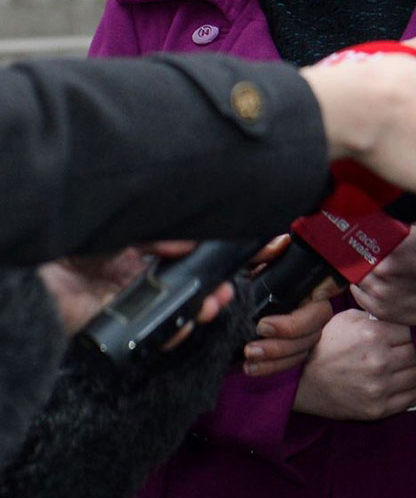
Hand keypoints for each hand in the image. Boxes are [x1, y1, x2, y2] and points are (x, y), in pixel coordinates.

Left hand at [38, 242, 233, 337]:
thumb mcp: (123, 232)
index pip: (181, 265)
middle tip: (225, 290)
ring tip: (214, 304)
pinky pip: (152, 337)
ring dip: (199, 313)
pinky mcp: (119, 332)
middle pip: (183, 294)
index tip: (228, 265)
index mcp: (138, 259)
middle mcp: (138, 286)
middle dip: (210, 293)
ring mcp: (131, 310)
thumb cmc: (73, 246)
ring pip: (173, 317)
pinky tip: (187, 322)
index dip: (205, 267)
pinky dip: (173, 333)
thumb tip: (189, 242)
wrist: (34, 272)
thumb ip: (156, 237)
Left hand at [242, 233, 339, 376]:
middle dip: (282, 342)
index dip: (300, 321)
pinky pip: (288, 363)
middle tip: (253, 342)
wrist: (228, 295)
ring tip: (249, 355)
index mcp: (307, 290)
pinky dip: (269, 368)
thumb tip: (281, 243)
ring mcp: (302, 333)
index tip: (264, 323)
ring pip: (300, 352)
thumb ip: (263, 251)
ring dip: (274, 358)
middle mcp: (309, 312)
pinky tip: (250, 368)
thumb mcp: (251, 261)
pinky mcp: (289, 348)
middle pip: (311, 334)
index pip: (320, 308)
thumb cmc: (247, 274)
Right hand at [293, 309, 415, 419]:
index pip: (412, 329)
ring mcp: (380, 388)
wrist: (301, 379)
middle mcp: (380, 362)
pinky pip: (412, 398)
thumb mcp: (348, 318)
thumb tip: (400, 311)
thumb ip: (376, 315)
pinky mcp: (379, 409)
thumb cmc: (324, 344)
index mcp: (373, 335)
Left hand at [351, 214, 415, 324]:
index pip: (360, 233)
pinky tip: (371, 279)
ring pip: (356, 275)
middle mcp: (383, 270)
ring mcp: (382, 293)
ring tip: (371, 262)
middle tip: (366, 245)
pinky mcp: (384, 311)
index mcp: (392, 244)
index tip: (359, 226)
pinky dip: (361, 287)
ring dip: (361, 268)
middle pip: (355, 255)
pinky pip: (359, 296)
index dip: (358, 229)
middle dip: (360, 250)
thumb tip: (377, 205)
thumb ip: (400, 213)